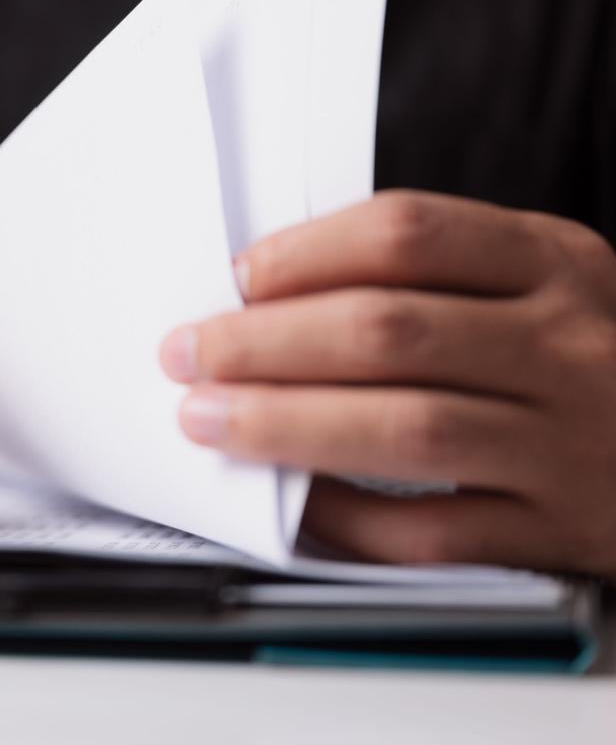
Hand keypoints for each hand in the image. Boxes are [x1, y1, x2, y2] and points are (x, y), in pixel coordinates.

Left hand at [160, 190, 615, 576]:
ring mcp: (566, 444)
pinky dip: (351, 517)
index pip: (409, 233)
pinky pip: (434, 531)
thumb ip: (438, 278)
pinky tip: (294, 503)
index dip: (306, 253)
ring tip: (208, 419)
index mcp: (555, 264)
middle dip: (265, 344)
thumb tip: (277, 298)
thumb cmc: (592, 356)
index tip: (238, 278)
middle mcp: (565, 347)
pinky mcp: (558, 531)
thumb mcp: (541, 284)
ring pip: (403, 430)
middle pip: (386, 332)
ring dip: (286, 424)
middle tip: (189, 352)